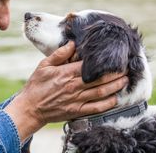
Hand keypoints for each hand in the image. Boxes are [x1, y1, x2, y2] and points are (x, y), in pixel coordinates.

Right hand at [4, 41, 127, 140]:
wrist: (30, 108)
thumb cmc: (36, 85)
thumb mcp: (43, 65)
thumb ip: (59, 54)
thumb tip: (72, 44)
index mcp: (66, 73)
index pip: (89, 66)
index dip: (103, 62)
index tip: (113, 57)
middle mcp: (73, 86)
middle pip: (99, 79)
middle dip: (115, 74)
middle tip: (125, 69)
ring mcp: (76, 100)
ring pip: (101, 93)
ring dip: (115, 87)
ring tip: (125, 81)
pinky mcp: (77, 111)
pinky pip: (96, 108)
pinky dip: (107, 104)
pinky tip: (115, 98)